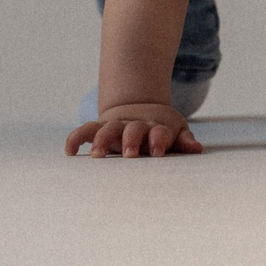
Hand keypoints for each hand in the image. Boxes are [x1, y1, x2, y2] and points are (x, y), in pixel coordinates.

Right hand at [65, 102, 202, 157]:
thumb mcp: (176, 132)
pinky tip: (69, 151)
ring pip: (107, 129)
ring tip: (96, 155)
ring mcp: (116, 126)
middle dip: (131, 140)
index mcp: (157, 127)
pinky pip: (85, 130)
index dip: (159, 140)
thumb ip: (184, 141)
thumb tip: (196, 148)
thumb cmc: (162, 130)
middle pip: (133, 129)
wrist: (141, 111)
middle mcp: (135, 126)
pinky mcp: (100, 128)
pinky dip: (76, 138)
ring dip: (102, 140)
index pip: (160, 132)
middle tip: (130, 155)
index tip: (158, 152)